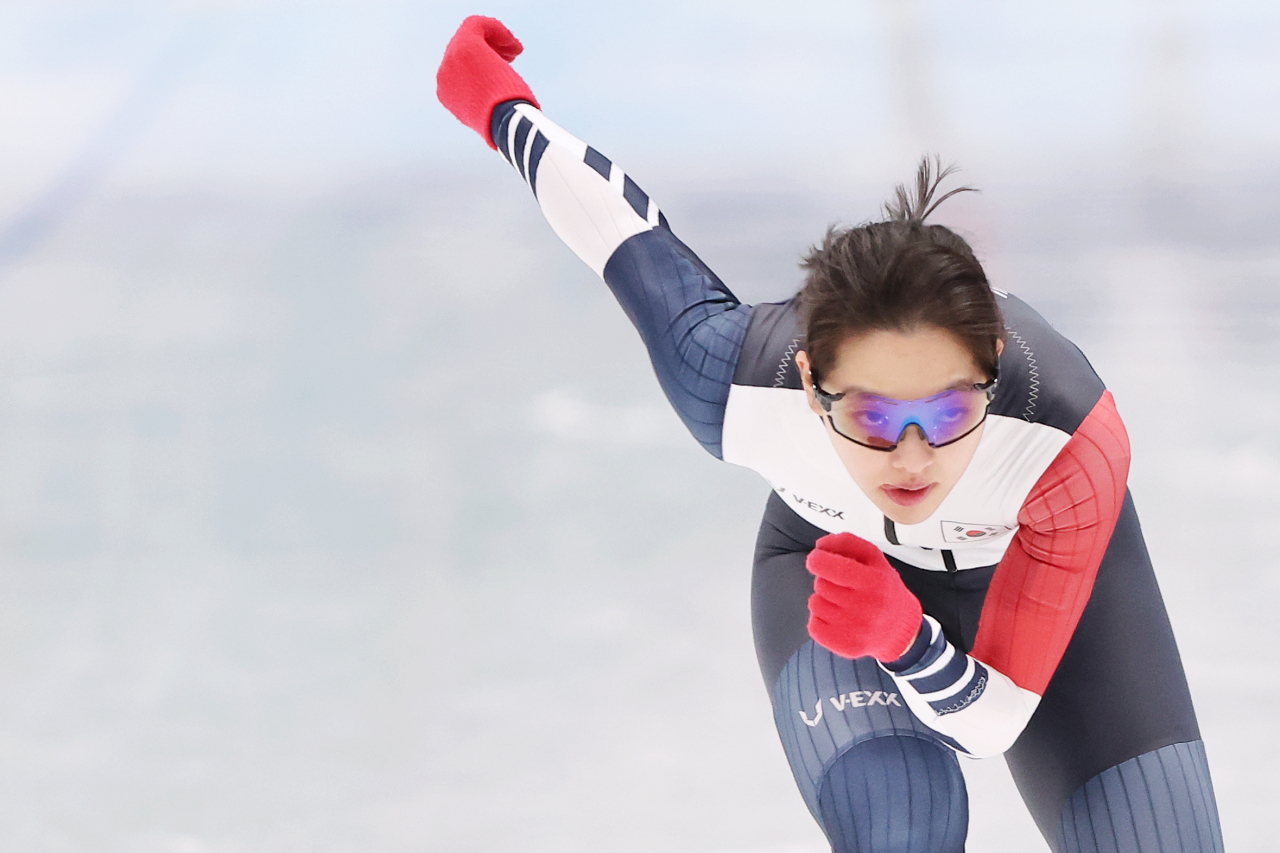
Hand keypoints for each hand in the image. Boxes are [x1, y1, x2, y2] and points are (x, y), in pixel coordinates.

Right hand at [436, 16, 540, 149]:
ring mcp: (452, 58)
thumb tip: (494, 103)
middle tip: (511, 57)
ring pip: (472, 37)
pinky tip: (514, 45)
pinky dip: (497, 31)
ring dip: (495, 41)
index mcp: (447, 94)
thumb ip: (483, 104)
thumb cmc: (504, 124)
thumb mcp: (487, 115)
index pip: (462, 69)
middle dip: (489, 51)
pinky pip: (478, 26)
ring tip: (515, 52)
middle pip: (465, 52)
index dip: (483, 67)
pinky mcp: (466, 44)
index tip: (504, 68)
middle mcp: (445, 75)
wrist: (504, 120)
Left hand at [806, 532, 922, 661]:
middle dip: (827, 580)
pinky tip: (838, 618)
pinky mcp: (847, 646)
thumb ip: (848, 543)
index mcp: (874, 582)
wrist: (901, 628)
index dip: (817, 559)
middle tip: (844, 586)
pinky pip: (814, 626)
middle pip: (820, 584)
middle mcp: (866, 607)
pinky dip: (821, 620)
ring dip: (823, 599)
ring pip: (815, 604)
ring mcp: (856, 630)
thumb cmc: (884, 589)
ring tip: (843, 602)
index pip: (830, 567)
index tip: (817, 558)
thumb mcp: (874, 558)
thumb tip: (821, 545)